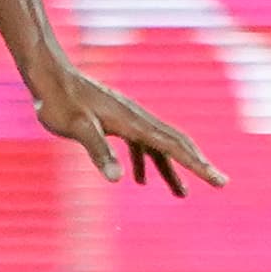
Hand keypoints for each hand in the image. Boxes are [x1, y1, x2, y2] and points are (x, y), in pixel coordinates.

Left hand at [33, 58, 225, 194]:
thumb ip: (98, 151)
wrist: (49, 77)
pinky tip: (141, 180)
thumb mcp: (77, 128)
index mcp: (134, 122)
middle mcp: (137, 118)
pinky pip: (141, 144)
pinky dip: (148, 161)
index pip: (174, 146)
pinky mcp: (117, 121)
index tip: (220, 180)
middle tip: (221, 182)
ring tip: (181, 195)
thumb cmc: (59, 103)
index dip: (198, 165)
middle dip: (198, 164)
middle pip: (176, 143)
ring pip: (159, 145)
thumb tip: (117, 180)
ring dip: (172, 169)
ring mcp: (129, 119)